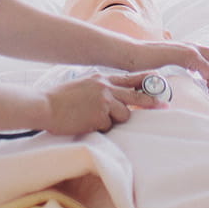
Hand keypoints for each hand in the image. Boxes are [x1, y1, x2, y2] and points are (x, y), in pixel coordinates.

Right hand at [41, 72, 164, 134]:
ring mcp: (104, 102)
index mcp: (102, 78)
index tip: (160, 83)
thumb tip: (113, 97)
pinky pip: (108, 127)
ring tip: (92, 118)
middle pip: (136, 96)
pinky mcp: (100, 117)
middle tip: (164, 106)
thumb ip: (99, 88)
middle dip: (151, 102)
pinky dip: (99, 129)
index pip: (130, 78)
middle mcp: (106, 88)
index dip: (147, 81)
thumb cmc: (59, 98)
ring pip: (123, 115)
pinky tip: (85, 123)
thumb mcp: (82, 84)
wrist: (44, 105)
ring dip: (114, 120)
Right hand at [122, 39, 208, 97]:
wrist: (131, 54)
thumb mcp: (163, 64)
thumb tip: (179, 82)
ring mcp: (190, 49)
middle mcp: (191, 46)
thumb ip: (174, 69)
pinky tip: (205, 92)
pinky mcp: (186, 56)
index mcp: (186, 48)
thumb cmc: (142, 62)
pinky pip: (208, 70)